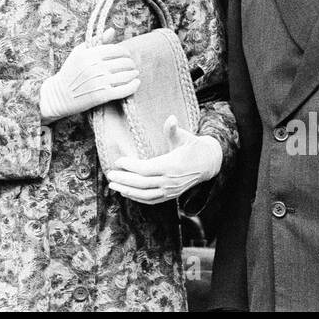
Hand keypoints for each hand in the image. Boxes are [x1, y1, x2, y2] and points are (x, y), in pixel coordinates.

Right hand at [39, 28, 138, 123]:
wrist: (58, 96)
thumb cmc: (69, 72)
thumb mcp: (78, 53)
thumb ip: (96, 41)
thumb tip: (112, 30)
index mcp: (90, 54)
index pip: (116, 50)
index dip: (125, 52)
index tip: (126, 56)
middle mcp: (95, 67)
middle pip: (124, 62)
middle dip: (130, 64)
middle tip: (131, 66)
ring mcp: (99, 82)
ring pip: (126, 75)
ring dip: (133, 74)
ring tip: (134, 74)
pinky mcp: (101, 96)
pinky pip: (124, 90)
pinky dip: (133, 86)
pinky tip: (136, 83)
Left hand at [106, 115, 221, 204]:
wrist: (208, 163)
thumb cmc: (192, 147)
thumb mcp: (185, 136)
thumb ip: (173, 130)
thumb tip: (171, 118)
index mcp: (171, 165)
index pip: (146, 169)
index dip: (130, 166)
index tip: (118, 161)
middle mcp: (170, 181)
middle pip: (142, 184)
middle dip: (124, 180)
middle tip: (109, 174)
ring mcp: (171, 191)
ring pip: (145, 195)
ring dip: (127, 191)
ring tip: (113, 185)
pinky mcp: (171, 196)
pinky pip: (151, 200)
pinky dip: (137, 198)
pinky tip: (126, 193)